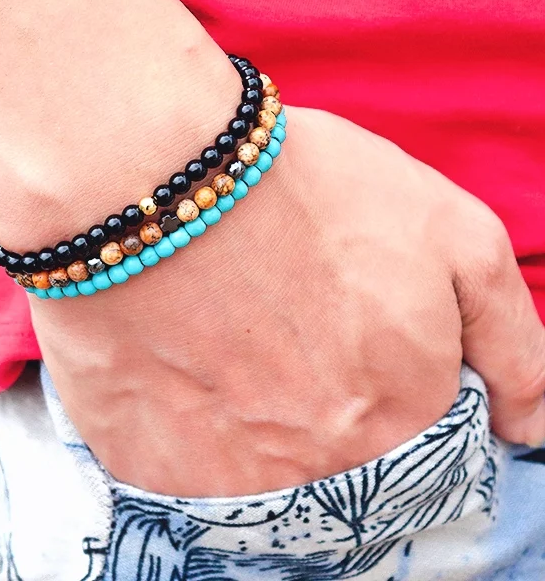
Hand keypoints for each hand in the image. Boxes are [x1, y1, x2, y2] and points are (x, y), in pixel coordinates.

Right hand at [28, 106, 544, 496]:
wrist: (158, 178)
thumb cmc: (307, 189)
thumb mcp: (451, 232)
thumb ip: (511, 340)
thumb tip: (528, 426)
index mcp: (403, 417)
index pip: (418, 446)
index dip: (381, 386)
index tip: (343, 342)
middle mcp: (323, 467)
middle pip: (338, 463)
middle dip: (318, 404)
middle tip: (277, 333)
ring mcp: (230, 477)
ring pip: (259, 474)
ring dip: (249, 420)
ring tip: (223, 343)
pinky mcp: (146, 464)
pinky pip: (181, 470)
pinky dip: (183, 427)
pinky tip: (174, 363)